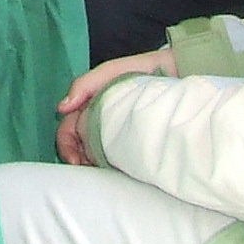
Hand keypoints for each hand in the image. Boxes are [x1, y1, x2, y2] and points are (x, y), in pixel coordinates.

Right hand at [53, 47, 176, 165]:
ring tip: (99, 173)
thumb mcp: (112, 72)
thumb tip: (61, 108)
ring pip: (96, 152)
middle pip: (80, 144)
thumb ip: (86, 84)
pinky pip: (119, 157)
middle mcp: (102, 120)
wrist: (181, 75)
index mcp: (93, 104)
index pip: (70, 127)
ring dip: (91, 164)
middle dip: (77, 158)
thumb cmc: (146, 70)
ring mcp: (119, 132)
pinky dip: (112, 165)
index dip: (66, 143)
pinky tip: (116, 171)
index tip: (74, 160)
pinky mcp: (137, 142)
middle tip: (86, 170)